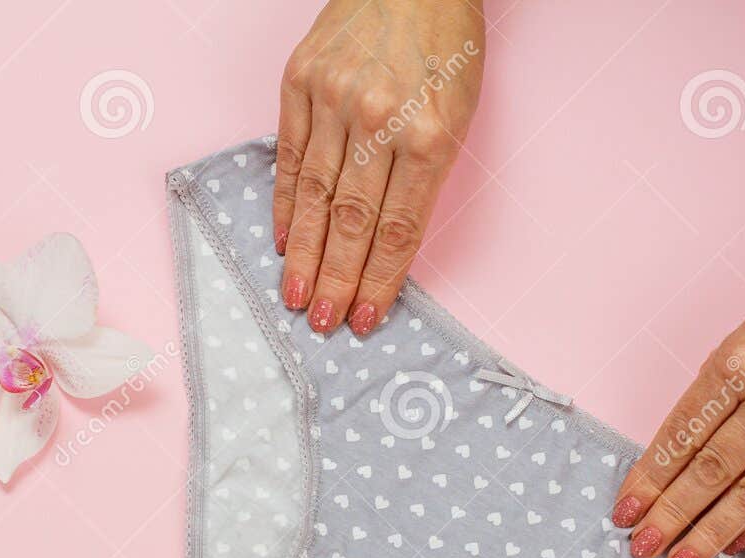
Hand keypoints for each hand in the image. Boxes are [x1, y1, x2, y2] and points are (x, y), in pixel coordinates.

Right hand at [275, 0, 484, 335]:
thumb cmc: (445, 46)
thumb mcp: (460, 111)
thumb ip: (425, 174)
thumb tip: (387, 243)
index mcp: (430, 133)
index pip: (399, 227)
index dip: (380, 279)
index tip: (367, 317)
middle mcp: (380, 119)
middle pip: (353, 221)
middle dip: (337, 280)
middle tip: (323, 323)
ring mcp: (336, 99)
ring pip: (317, 195)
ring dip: (305, 255)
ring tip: (297, 297)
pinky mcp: (300, 81)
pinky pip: (290, 156)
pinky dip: (287, 203)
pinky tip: (284, 240)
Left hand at [610, 243, 744, 557]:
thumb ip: (720, 388)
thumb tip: (683, 449)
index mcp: (738, 362)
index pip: (681, 436)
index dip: (649, 480)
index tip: (625, 510)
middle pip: (709, 472)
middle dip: (669, 517)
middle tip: (641, 548)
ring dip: (711, 534)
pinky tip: (739, 543)